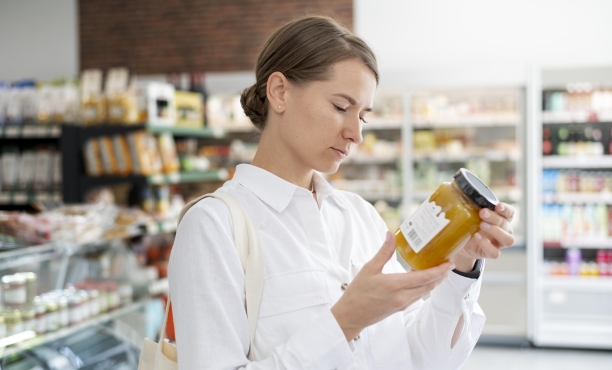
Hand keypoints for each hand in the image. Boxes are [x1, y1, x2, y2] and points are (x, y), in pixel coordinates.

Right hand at [331, 231, 454, 340]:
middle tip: (447, 263)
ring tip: (438, 269)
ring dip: (434, 281)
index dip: (439, 271)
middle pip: (429, 286)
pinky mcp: (401, 308)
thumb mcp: (369, 269)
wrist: (351, 315)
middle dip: (441, 275)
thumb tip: (390, 235)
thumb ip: (383, 252)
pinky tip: (422, 279)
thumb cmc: (357, 293)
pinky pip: (418, 296)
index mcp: (395, 285)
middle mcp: (402, 296)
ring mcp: (403, 303)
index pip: (424, 277)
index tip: (449, 263)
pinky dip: (424, 286)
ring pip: (425, 292)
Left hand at [452, 202, 514, 271]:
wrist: (462, 244)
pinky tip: (478, 237)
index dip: (506, 209)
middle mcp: (504, 230)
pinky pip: (496, 253)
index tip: (497, 206)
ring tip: (481, 225)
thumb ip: (467, 204)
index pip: (510, 212)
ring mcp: (499, 243)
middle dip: (494, 218)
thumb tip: (449, 188)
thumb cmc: (469, 224)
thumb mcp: (469, 213)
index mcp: (501, 218)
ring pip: (508, 240)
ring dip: (496, 231)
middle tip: (482, 213)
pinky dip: (487, 245)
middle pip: (506, 224)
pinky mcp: (491, 253)